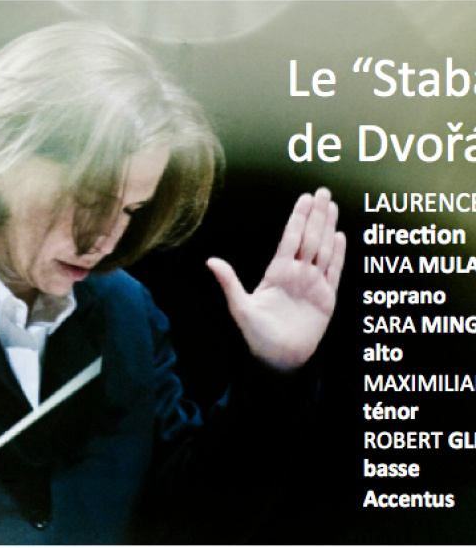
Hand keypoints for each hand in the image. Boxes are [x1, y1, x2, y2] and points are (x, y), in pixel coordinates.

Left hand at [206, 187, 345, 370]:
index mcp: (277, 272)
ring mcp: (313, 284)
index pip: (290, 238)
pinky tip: (340, 236)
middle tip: (323, 191)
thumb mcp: (240, 307)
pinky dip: (339, 254)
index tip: (304, 198)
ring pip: (323, 249)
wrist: (278, 359)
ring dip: (328, 227)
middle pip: (309, 237)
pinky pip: (335, 271)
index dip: (298, 218)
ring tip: (332, 207)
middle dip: (316, 215)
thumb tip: (210, 261)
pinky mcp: (326, 298)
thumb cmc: (256, 335)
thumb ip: (229, 282)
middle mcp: (297, 274)